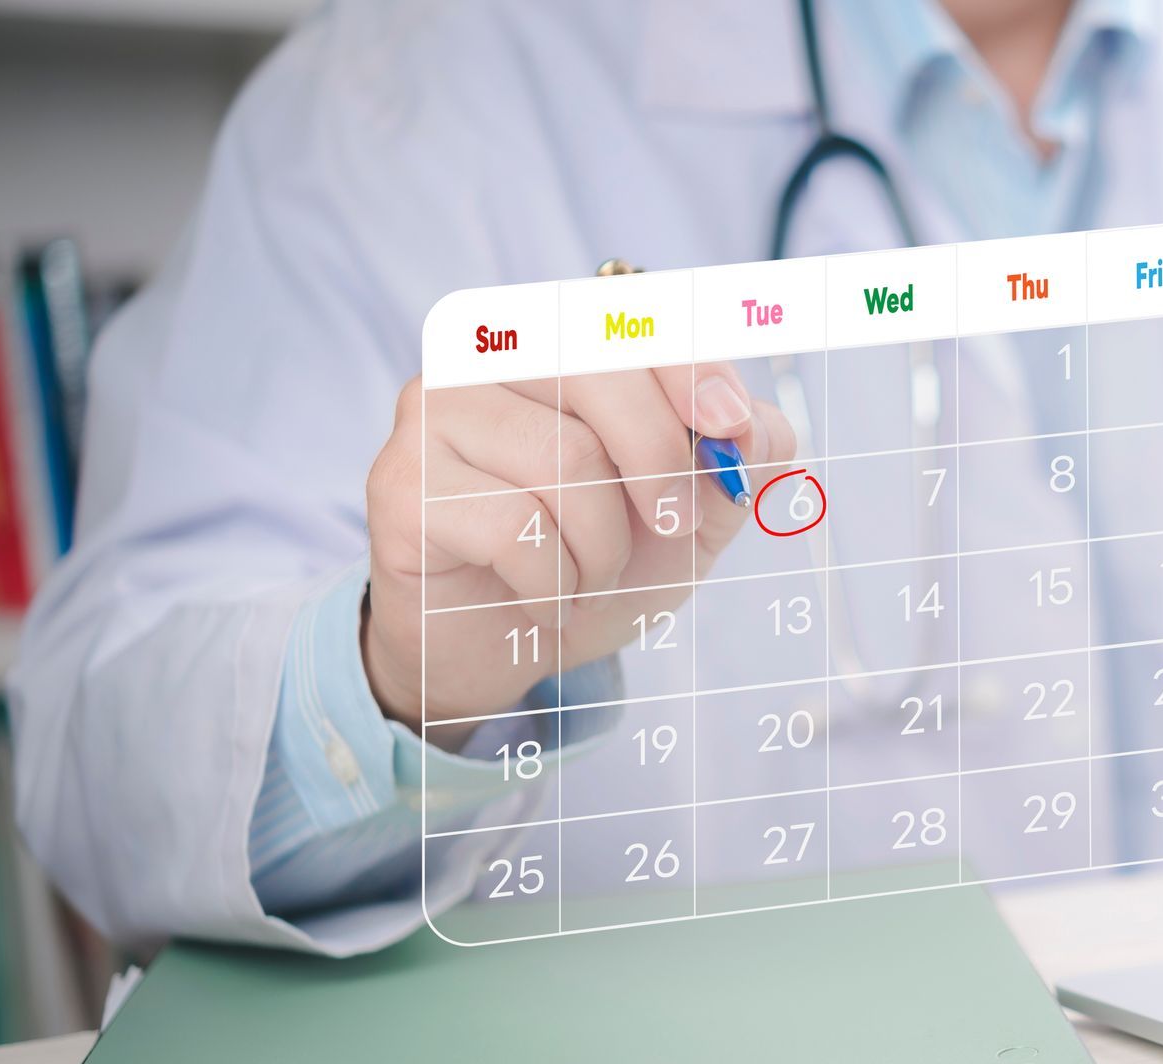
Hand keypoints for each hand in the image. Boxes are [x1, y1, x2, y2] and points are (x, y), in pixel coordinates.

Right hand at [364, 364, 796, 747]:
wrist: (504, 647)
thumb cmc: (591, 558)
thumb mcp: (692, 509)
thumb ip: (740, 458)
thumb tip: (759, 428)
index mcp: (554, 336)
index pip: (627, 317)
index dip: (690, 367)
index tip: (732, 426)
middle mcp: (483, 353)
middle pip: (600, 376)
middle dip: (661, 463)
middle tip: (675, 528)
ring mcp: (432, 412)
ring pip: (564, 461)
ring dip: (602, 548)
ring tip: (586, 577)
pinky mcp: (402, 484)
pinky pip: (516, 528)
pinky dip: (553, 585)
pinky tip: (541, 600)